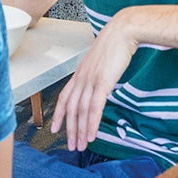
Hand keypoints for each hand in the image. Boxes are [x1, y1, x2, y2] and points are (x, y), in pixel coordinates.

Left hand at [49, 17, 139, 151]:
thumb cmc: (115, 45)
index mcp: (79, 73)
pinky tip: (91, 135)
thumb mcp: (101, 61)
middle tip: (71, 146)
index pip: (64, 97)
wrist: (122, 31)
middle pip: (71, 109)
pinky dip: (91, 123)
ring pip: (81, 111)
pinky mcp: (102, 83)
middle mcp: (81, 78)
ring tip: (81, 146)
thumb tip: (99, 86)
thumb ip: (96, 75)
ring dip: (80, 131)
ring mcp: (90, 80)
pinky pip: (94, 108)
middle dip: (70, 129)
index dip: (58, 114)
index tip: (54, 128)